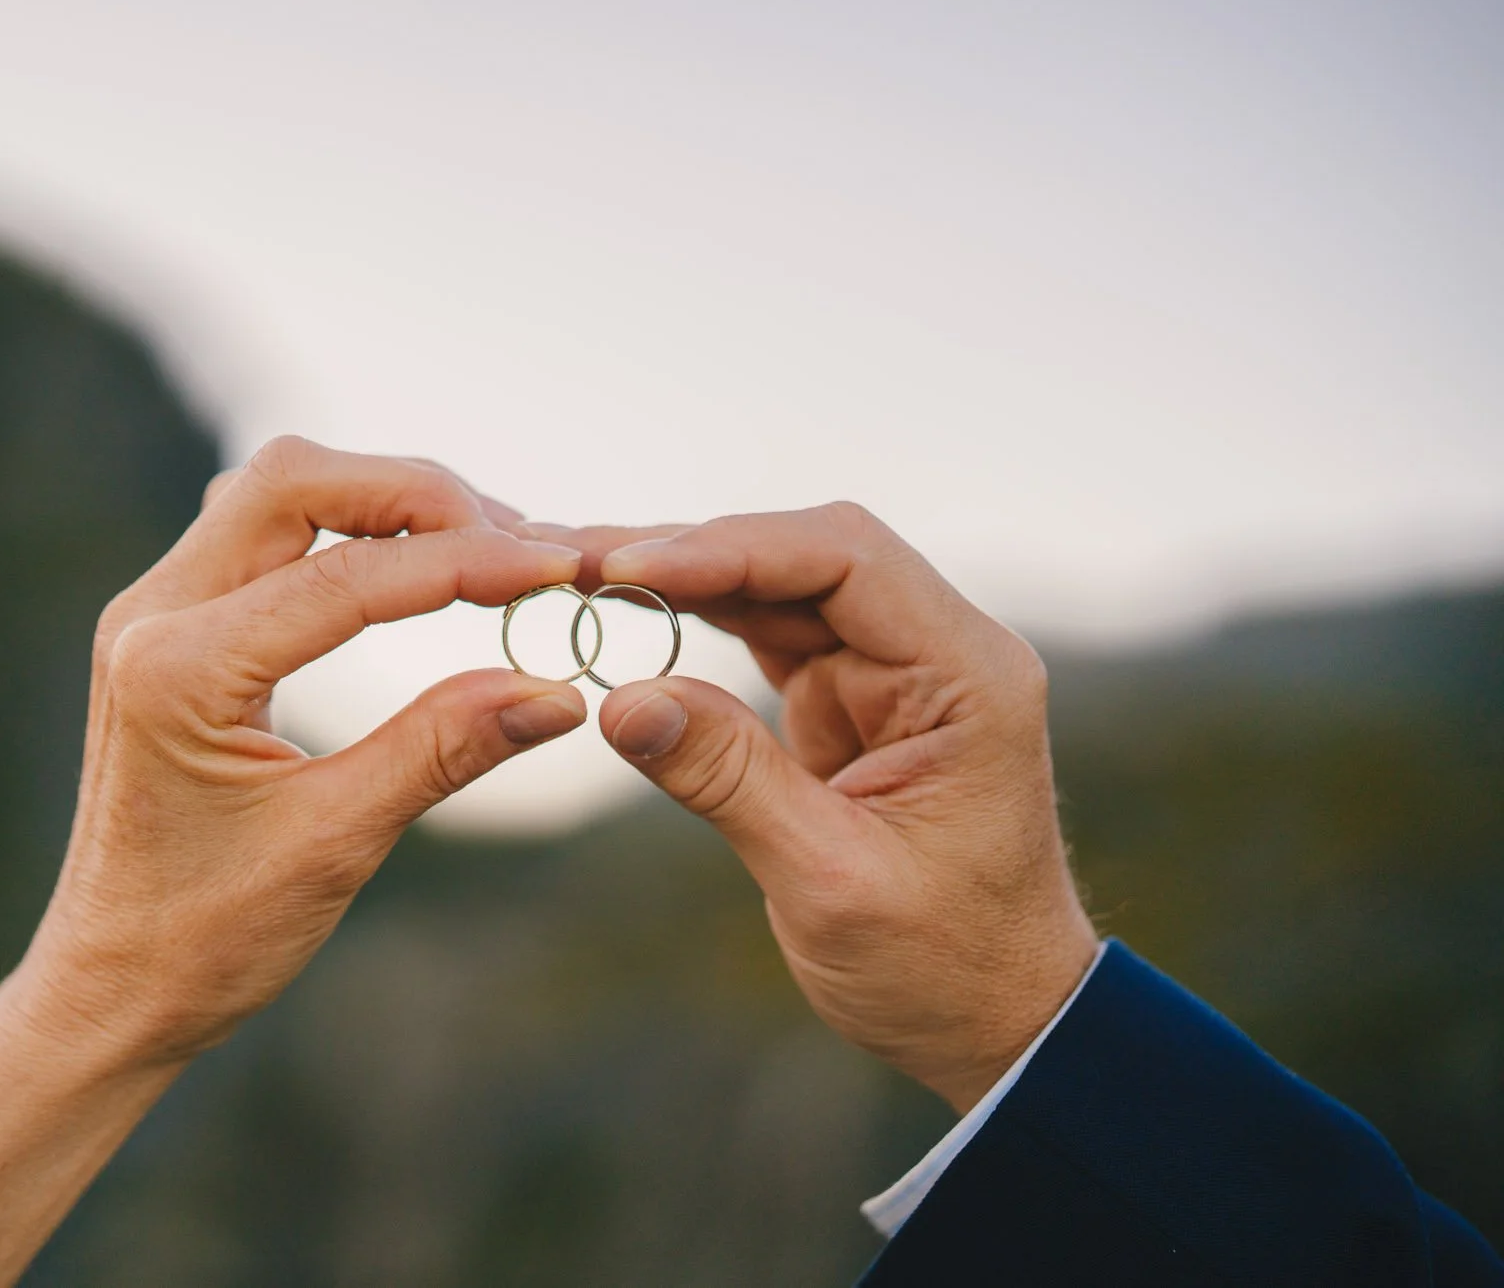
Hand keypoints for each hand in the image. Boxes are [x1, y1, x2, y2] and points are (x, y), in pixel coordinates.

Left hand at [0, 438, 586, 1287]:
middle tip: (518, 542)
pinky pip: (265, 537)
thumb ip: (444, 748)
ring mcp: (154, 613)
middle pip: (294, 480)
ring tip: (483, 548)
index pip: (346, 576)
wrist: (109, 987)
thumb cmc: (207, 938)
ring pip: (278, 494)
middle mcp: (151, 616)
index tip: (557, 565)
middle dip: (417, 495)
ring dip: (383, 504)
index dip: (466, 562)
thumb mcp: (337, 843)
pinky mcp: (171, 628)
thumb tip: (558, 689)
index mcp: (179, 671)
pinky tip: (412, 568)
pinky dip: (347, 532)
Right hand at [539, 505, 1096, 1111]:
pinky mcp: (849, 698)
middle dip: (692, 549)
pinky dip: (697, 618)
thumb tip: (618, 700)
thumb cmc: (940, 964)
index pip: (846, 562)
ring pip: (778, 585)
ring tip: (579, 574)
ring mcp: (893, 670)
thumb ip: (728, 779)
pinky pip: (767, 632)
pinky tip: (627, 608)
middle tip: (574, 559)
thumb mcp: (827, 881)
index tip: (630, 568)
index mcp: (968, 676)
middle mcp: (939, 651)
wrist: (995, 1020)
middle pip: (805, 555)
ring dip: (683, 576)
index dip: (733, 549)